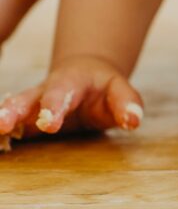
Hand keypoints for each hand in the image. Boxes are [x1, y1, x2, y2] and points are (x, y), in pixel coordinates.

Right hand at [0, 55, 142, 140]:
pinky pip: (12, 126)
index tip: (49, 124)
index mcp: (71, 82)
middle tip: (4, 124)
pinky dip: (2, 133)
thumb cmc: (105, 88)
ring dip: (3, 118)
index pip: (61, 93)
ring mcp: (33, 105)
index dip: (54, 108)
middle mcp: (45, 91)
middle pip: (27, 99)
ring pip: (14, 109)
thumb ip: (128, 104)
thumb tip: (134, 121)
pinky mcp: (27, 120)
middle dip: (15, 111)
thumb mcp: (121, 90)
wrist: (86, 75)